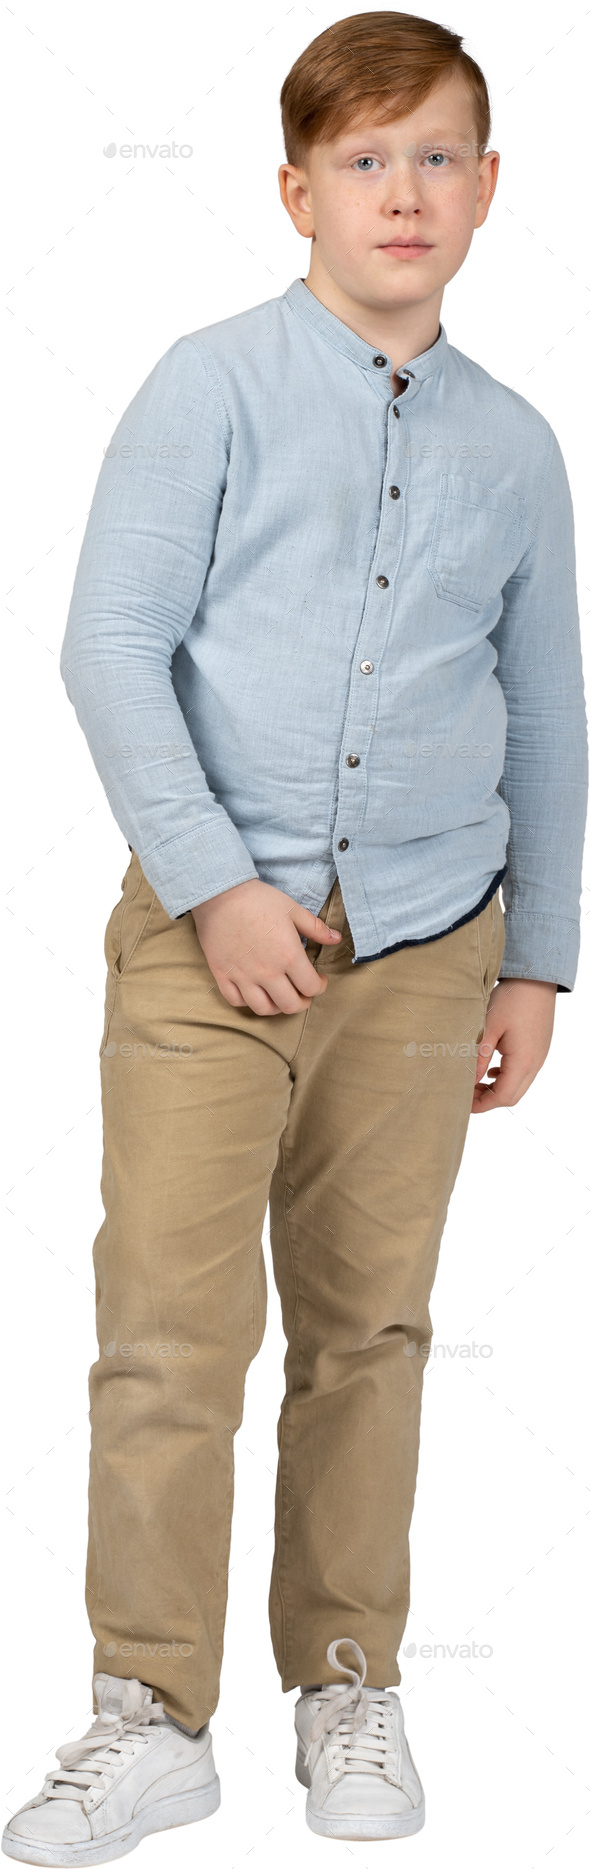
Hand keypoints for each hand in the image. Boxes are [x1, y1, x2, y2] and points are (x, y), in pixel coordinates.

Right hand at [191, 878, 340, 1014]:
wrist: (219, 893)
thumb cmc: (258, 899)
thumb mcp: (292, 909)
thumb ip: (316, 928)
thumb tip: (336, 939)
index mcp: (289, 955)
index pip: (311, 987)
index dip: (320, 986)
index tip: (319, 980)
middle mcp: (267, 972)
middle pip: (290, 1005)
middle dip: (302, 1002)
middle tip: (303, 993)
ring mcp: (243, 976)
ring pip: (264, 1009)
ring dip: (277, 1007)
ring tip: (280, 996)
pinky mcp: (222, 974)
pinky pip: (236, 1001)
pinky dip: (247, 1002)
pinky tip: (254, 991)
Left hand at [471, 977, 557, 1112]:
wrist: (536, 979)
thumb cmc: (512, 999)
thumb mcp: (488, 1027)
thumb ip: (479, 1057)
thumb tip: (468, 1081)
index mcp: (523, 1061)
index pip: (503, 1096)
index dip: (482, 1104)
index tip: (463, 1103)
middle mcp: (535, 1063)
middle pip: (512, 1096)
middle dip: (488, 1100)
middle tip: (466, 1094)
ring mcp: (539, 1056)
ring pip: (518, 1085)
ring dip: (497, 1088)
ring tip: (475, 1082)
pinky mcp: (538, 1048)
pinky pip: (524, 1072)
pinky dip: (507, 1077)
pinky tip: (492, 1068)